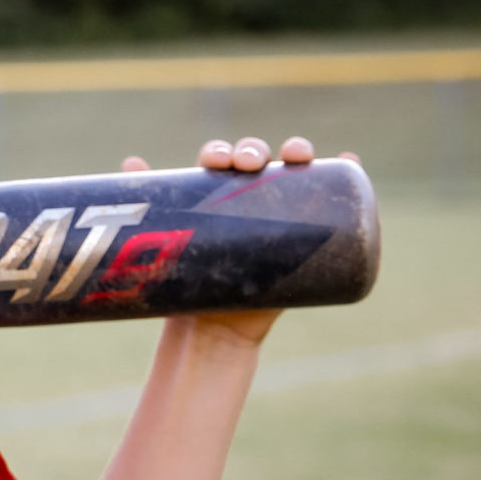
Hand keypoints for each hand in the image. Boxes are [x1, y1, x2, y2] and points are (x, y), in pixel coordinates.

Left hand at [118, 136, 360, 345]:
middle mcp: (248, 198)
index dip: (222, 152)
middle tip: (250, 162)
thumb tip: (131, 163)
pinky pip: (328, 204)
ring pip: (292, 172)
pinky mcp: (306, 235)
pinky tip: (350, 161)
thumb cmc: (188, 284)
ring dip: (299, 151)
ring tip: (299, 153)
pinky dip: (343, 176)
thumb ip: (149, 211)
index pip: (220, 161)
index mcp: (213, 195)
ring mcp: (280, 214)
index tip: (217, 161)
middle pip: (257, 160)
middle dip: (256, 149)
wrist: (214, 330)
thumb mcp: (165, 248)